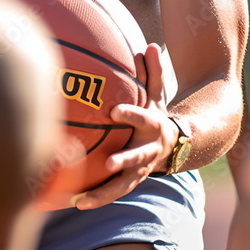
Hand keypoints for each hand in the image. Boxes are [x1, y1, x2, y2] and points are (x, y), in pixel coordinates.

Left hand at [72, 43, 177, 209]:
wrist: (174, 147)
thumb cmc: (155, 114)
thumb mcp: (157, 94)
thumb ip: (153, 73)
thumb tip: (151, 46)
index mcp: (154, 126)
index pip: (143, 118)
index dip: (131, 114)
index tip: (114, 111)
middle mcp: (149, 150)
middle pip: (138, 157)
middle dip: (125, 160)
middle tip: (109, 163)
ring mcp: (141, 170)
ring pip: (124, 185)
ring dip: (105, 193)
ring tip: (82, 200)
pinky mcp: (131, 182)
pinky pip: (113, 192)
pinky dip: (97, 198)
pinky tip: (74, 203)